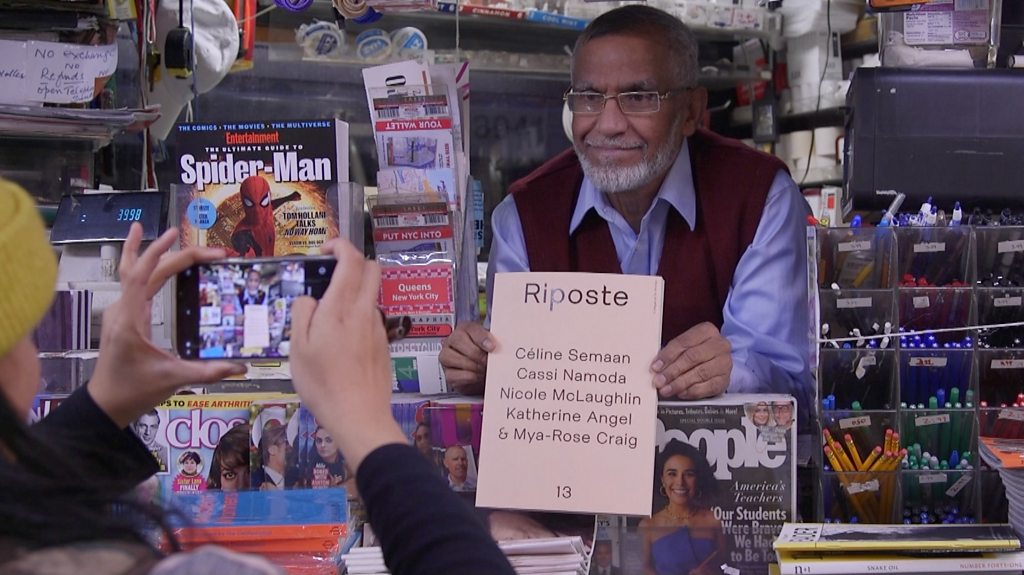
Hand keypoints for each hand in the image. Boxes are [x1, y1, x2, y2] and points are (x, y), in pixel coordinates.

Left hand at [87, 224, 245, 427]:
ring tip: (165, 234)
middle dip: (171, 253)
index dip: (161, 252)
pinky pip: (134, 286)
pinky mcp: (124, 320)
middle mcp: (122, 310)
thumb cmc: (133, 391)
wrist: (105, 406)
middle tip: (202, 245)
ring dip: (149, 252)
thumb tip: (242, 367)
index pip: (143, 274)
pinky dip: (147, 270)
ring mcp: (120, 313)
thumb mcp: (172, 380)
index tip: (179, 236)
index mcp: (130, 318)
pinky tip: (157, 266)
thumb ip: (208, 372)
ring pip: (132, 273)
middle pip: (143, 269)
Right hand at [289, 238, 405, 470]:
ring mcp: (378, 327)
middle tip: (330, 272)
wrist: (359, 415)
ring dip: (355, 289)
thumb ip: (302, 313)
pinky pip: (372, 316)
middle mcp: (364, 311)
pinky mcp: (384, 344)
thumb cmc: (322, 383)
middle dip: (353, 261)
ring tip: (330, 311)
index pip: (351, 260)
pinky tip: (342, 338)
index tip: (325, 250)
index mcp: (341, 308)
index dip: (340, 246)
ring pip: (372, 293)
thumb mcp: (297, 348)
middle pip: (371, 269)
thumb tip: (309, 298)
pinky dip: (359, 313)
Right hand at [439, 321, 493, 394]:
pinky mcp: (448, 373)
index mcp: (465, 329)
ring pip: (452, 357)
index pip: (471, 328)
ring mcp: (446, 356)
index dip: (482, 338)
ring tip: (483, 369)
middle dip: (477, 354)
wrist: (483, 371)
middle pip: (459, 341)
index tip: (492, 347)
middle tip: (488, 361)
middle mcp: (453, 340)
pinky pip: (454, 374)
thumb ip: (493, 342)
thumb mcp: (491, 344)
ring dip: (472, 366)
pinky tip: (477, 376)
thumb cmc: (486, 354)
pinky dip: (468, 377)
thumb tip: (495, 346)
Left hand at [650, 322, 730, 399]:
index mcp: (707, 331)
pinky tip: (681, 393)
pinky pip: (707, 387)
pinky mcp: (725, 380)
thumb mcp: (685, 346)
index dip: (668, 355)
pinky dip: (691, 391)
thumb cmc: (697, 352)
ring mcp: (724, 363)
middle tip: (659, 380)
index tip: (656, 366)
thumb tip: (657, 367)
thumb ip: (671, 354)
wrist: (718, 361)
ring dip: (679, 383)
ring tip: (667, 389)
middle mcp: (719, 345)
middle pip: (692, 357)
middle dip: (672, 371)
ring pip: (700, 373)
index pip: (684, 342)